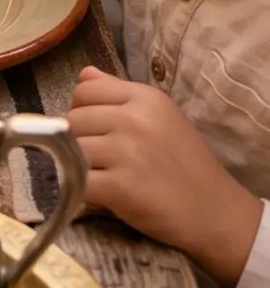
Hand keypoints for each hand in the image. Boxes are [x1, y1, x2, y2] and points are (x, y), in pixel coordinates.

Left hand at [69, 69, 263, 282]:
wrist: (216, 213)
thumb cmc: (185, 164)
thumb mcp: (160, 117)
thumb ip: (118, 92)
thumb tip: (83, 74)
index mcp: (146, 98)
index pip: (85, 90)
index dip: (83, 110)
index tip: (98, 129)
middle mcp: (134, 119)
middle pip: (74, 119)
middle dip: (79, 138)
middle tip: (102, 158)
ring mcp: (126, 153)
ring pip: (71, 149)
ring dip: (78, 165)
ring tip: (103, 175)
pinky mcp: (119, 186)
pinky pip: (77, 179)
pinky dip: (81, 188)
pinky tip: (101, 193)